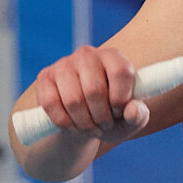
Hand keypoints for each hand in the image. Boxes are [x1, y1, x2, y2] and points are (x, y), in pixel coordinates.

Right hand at [31, 44, 149, 142]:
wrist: (82, 122)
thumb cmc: (112, 117)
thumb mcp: (130, 120)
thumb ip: (138, 115)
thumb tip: (131, 110)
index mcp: (113, 57)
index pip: (120, 72)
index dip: (120, 98)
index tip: (119, 112)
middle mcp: (87, 55)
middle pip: (94, 90)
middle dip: (101, 117)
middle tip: (104, 125)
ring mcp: (63, 64)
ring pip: (73, 100)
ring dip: (83, 123)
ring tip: (91, 128)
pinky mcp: (44, 77)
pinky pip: (51, 104)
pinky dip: (63, 122)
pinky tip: (72, 126)